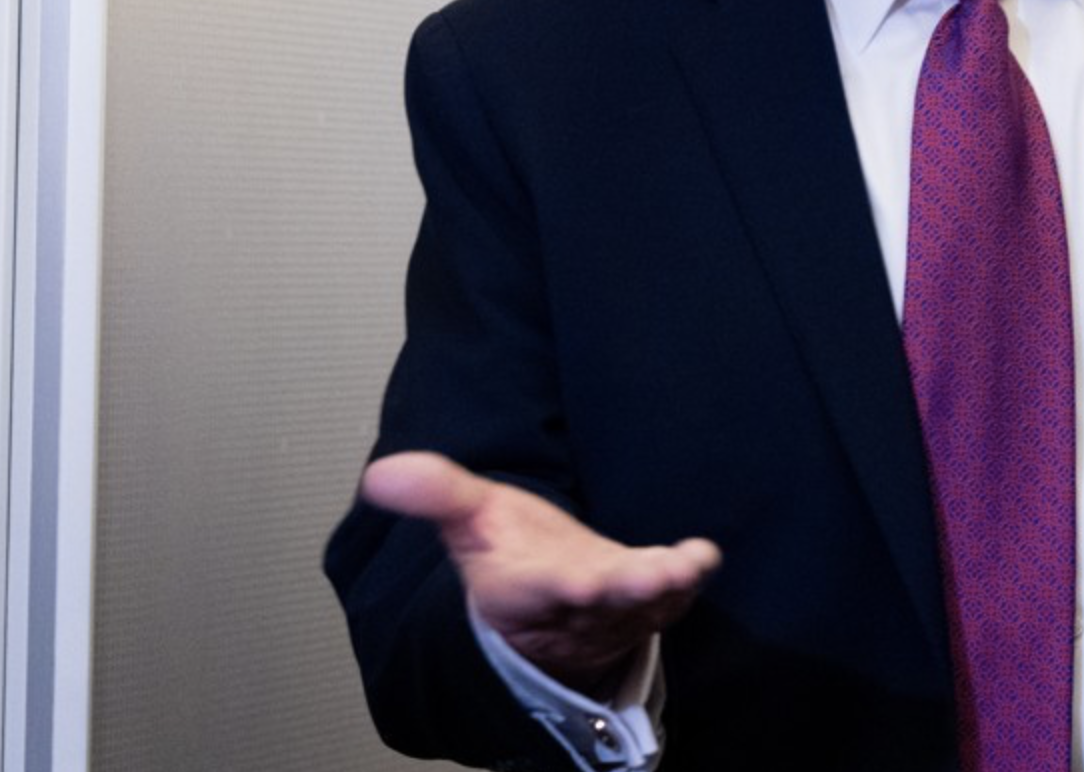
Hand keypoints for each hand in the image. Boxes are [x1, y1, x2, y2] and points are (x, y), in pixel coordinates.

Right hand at [361, 451, 721, 695]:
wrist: (547, 597)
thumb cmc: (510, 555)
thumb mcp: (469, 519)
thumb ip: (435, 494)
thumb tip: (380, 474)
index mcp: (521, 590)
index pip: (537, 591)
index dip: (557, 589)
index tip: (578, 582)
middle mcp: (572, 606)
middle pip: (600, 602)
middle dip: (624, 592)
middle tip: (651, 577)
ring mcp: (615, 608)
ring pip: (641, 604)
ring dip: (663, 587)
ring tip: (685, 565)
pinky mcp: (648, 602)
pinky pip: (672, 597)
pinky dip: (687, 579)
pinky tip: (703, 556)